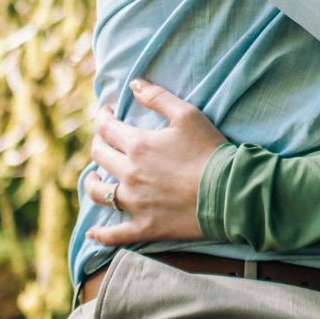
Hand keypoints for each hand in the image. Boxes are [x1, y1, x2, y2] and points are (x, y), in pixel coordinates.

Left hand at [83, 79, 227, 247]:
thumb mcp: (188, 115)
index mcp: (138, 146)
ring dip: (91, 183)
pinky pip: (114, 234)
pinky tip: (93, 232)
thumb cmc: (210, 150)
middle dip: (98, 144)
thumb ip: (158, 98)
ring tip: (93, 178)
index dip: (103, 117)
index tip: (107, 112)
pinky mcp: (144, 227)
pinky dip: (101, 234)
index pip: (107, 128)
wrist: (228, 191)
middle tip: (104, 140)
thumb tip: (134, 84)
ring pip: (99, 194)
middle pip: (99, 157)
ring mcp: (134, 203)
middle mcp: (129, 174)